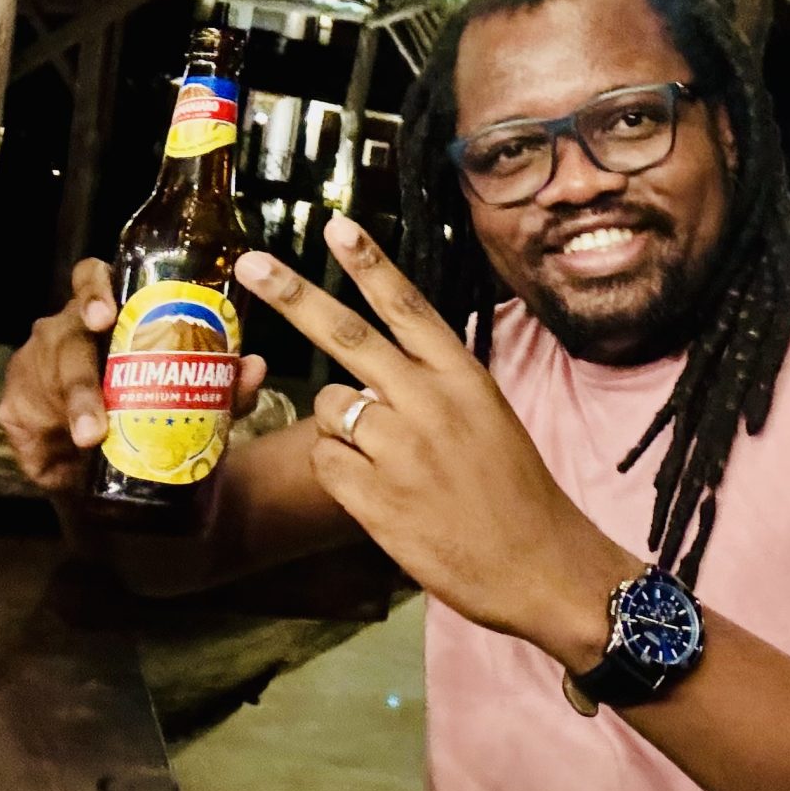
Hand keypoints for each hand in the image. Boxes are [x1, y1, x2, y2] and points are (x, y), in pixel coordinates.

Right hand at [0, 256, 268, 497]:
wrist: (120, 468)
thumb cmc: (157, 413)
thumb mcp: (194, 401)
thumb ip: (223, 387)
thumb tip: (255, 367)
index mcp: (106, 315)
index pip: (92, 280)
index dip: (96, 289)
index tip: (107, 316)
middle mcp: (67, 332)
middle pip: (65, 334)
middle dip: (82, 372)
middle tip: (99, 402)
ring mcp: (36, 366)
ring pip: (48, 375)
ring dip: (73, 408)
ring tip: (90, 438)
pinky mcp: (16, 410)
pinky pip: (23, 420)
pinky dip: (40, 441)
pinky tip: (52, 457)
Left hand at [234, 217, 641, 667]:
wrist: (538, 564)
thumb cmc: (514, 492)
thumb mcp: (488, 417)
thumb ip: (431, 388)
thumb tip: (364, 379)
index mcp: (463, 377)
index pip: (408, 306)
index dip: (370, 264)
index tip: (336, 225)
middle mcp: (430, 402)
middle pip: (346, 336)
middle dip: (292, 295)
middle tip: (251, 263)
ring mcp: (400, 450)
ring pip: (330, 407)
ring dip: (340, 427)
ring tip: (387, 462)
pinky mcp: (375, 497)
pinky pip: (325, 462)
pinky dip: (337, 472)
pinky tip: (376, 492)